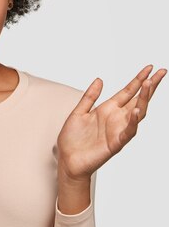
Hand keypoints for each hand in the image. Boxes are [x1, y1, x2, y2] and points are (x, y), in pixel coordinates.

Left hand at [57, 65, 165, 181]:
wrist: (67, 159)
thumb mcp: (79, 112)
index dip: (138, 80)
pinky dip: (132, 122)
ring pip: (137, 113)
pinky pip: (128, 132)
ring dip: (144, 99)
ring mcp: (118, 130)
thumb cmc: (72, 138)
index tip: (150, 67)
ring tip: (149, 84)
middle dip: (150, 86)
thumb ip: (90, 97)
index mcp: (108, 109)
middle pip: (138, 99)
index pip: (128, 91)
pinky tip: (135, 110)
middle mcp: (116, 118)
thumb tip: (100, 79)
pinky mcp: (115, 144)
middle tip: (161, 72)